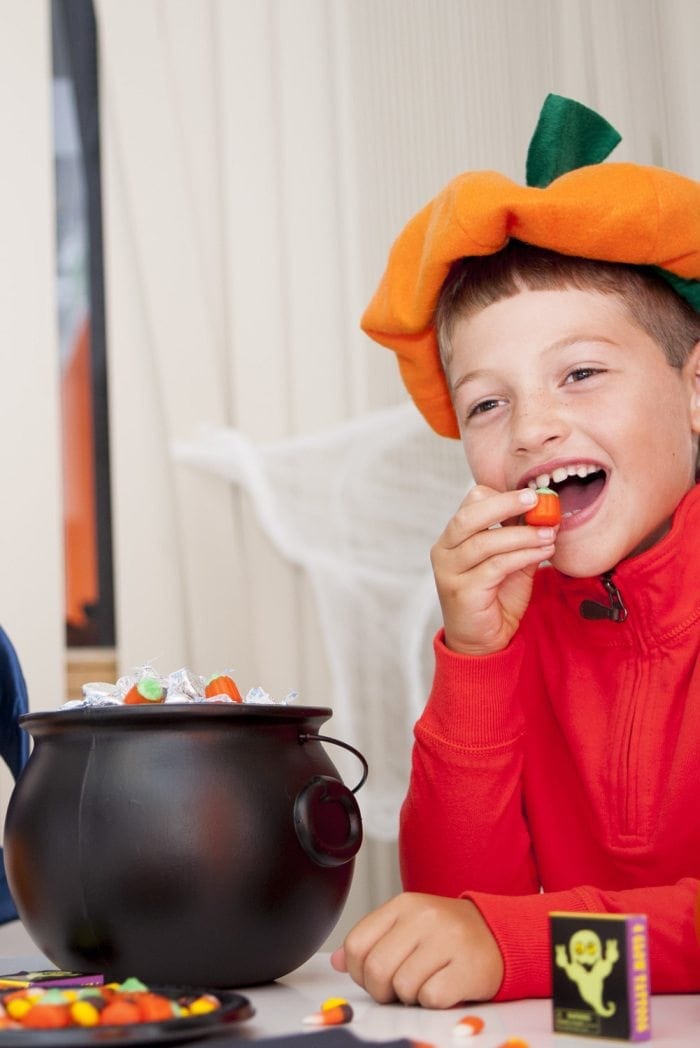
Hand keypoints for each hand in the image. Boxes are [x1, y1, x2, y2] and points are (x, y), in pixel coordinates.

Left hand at [329, 892, 503, 1007]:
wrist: (500, 936)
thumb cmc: (448, 935)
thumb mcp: (408, 925)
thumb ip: (373, 940)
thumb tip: (337, 961)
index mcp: (404, 904)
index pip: (356, 944)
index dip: (358, 970)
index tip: (374, 976)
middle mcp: (425, 917)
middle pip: (376, 969)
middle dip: (382, 990)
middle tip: (399, 988)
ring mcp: (448, 940)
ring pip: (402, 986)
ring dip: (410, 996)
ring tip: (426, 983)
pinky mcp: (468, 967)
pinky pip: (431, 998)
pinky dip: (433, 1001)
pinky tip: (444, 986)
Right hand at [430, 484, 556, 654]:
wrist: (482, 642)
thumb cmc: (495, 598)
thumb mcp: (511, 561)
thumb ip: (521, 538)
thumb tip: (546, 513)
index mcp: (453, 538)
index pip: (470, 504)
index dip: (500, 496)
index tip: (531, 496)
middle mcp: (445, 551)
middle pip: (469, 516)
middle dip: (505, 504)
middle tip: (536, 500)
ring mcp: (450, 572)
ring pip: (485, 542)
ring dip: (522, 535)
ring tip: (548, 533)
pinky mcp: (463, 591)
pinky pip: (496, 566)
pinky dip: (523, 555)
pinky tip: (542, 552)